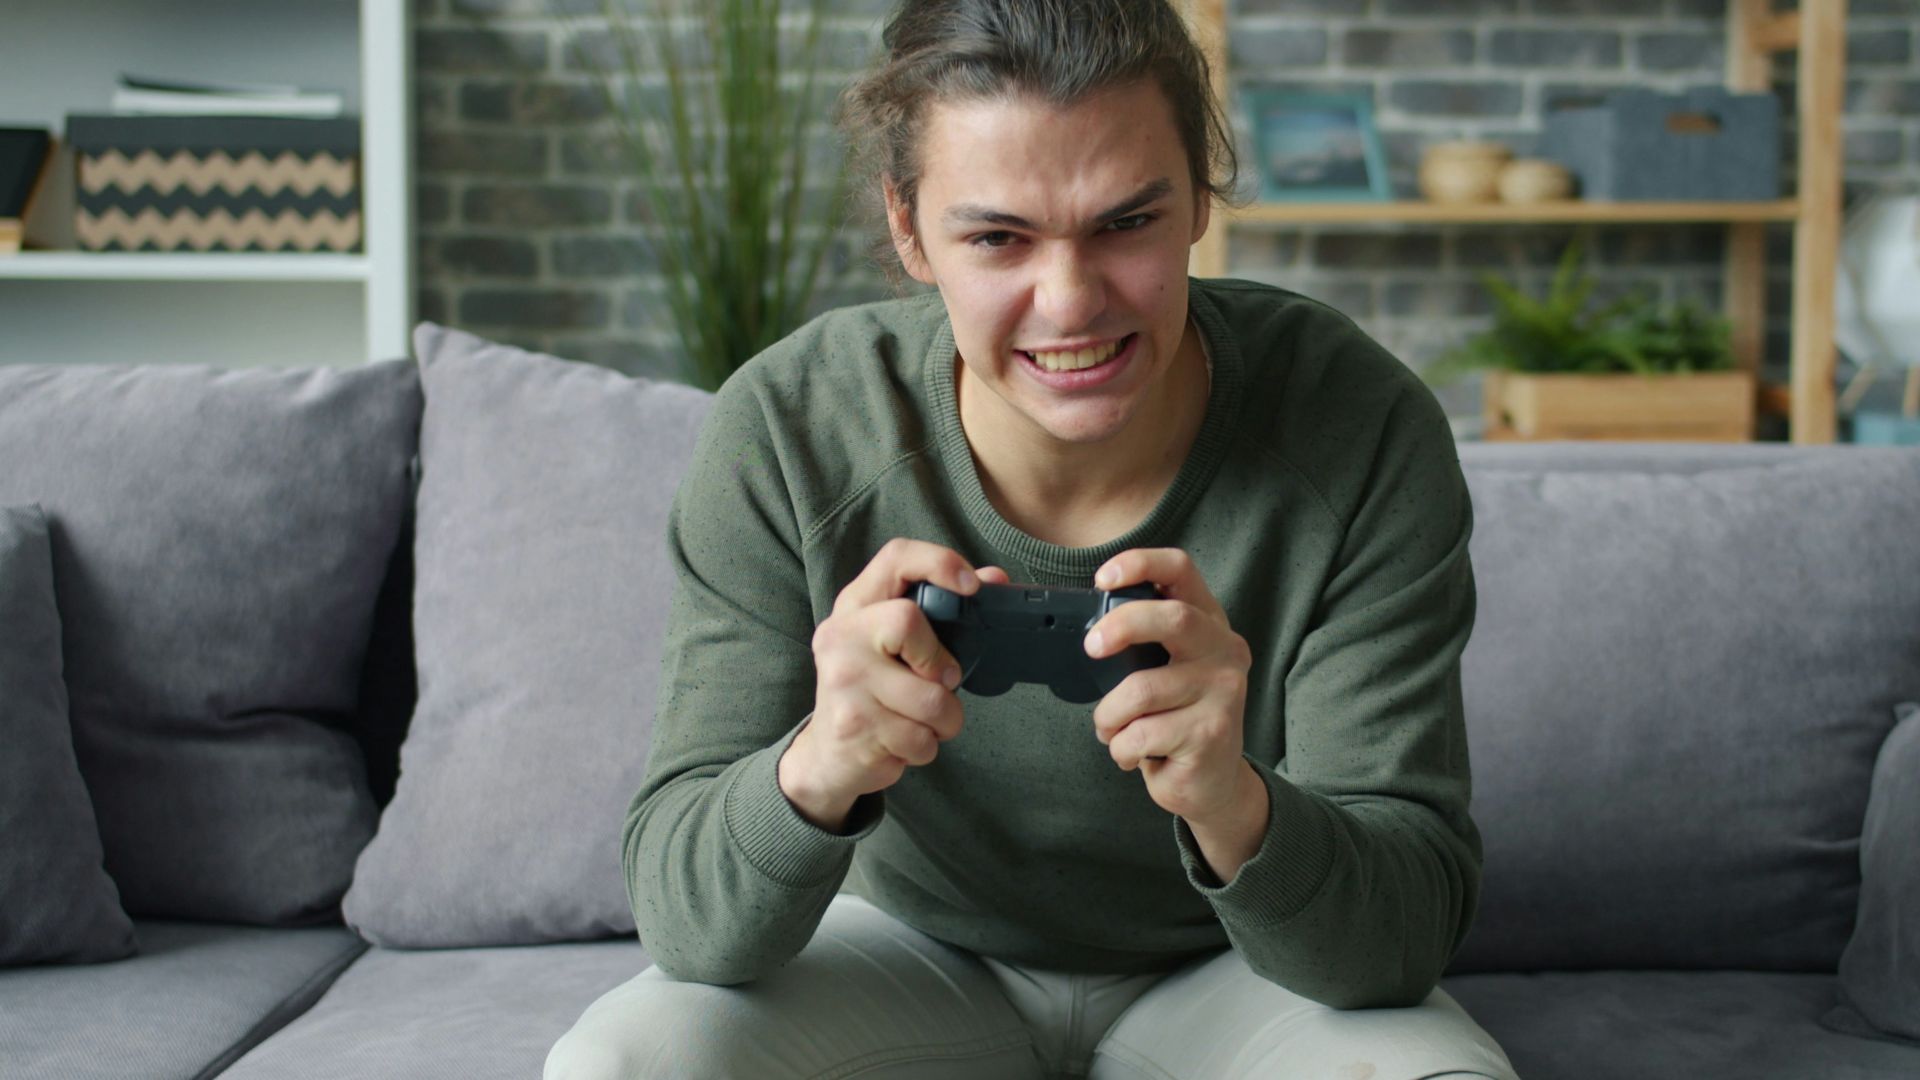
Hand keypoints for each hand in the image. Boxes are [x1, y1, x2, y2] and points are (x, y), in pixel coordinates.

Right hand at [781, 538, 1010, 829]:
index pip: (896, 558)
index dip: (939, 562)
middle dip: (941, 664)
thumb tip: (996, 579)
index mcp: (856, 606)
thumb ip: (943, 612)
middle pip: (907, 621)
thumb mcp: (896, 645)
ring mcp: (843, 681)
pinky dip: (925, 747)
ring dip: (943, 720)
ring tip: (921, 721)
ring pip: (929, 699)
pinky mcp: (852, 725)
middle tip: (941, 682)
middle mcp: (841, 636)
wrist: (827, 755)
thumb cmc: (873, 691)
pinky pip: (920, 739)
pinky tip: (902, 741)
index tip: (971, 586)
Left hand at [1085, 548, 1253, 823]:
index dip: (1140, 563)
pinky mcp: (1212, 734)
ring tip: (1113, 729)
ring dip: (1110, 715)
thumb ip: (1142, 642)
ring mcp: (1224, 693)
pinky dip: (1120, 748)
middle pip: (1173, 619)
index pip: (1182, 570)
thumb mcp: (1165, 668)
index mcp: (1209, 622)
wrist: (1213, 782)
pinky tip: (1133, 754)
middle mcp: (1225, 651)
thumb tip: (1084, 627)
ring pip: (1142, 689)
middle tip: (1091, 647)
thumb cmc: (1176, 717)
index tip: (1102, 578)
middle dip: (1121, 627)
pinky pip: (1141, 734)